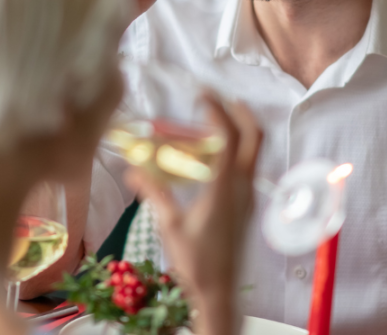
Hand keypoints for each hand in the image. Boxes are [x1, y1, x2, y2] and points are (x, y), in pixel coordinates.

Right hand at [125, 95, 261, 334]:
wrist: (220, 291)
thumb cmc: (196, 262)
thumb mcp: (170, 225)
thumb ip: (154, 194)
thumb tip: (131, 171)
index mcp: (225, 187)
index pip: (227, 136)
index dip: (216, 110)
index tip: (201, 96)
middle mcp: (243, 186)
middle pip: (255, 136)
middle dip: (241, 111)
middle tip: (221, 98)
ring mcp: (249, 195)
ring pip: (254, 151)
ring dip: (240, 130)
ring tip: (215, 122)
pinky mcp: (247, 204)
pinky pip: (247, 166)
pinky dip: (235, 150)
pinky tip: (213, 155)